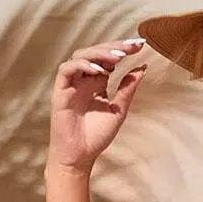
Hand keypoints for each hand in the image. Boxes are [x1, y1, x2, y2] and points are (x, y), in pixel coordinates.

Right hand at [47, 38, 148, 174]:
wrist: (80, 156)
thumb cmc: (96, 137)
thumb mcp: (118, 110)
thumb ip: (128, 89)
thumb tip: (142, 67)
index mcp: (97, 82)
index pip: (109, 59)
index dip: (123, 49)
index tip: (140, 45)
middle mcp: (84, 79)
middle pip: (96, 52)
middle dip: (114, 47)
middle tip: (131, 46)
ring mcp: (71, 83)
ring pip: (81, 55)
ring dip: (99, 53)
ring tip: (117, 58)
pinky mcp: (60, 90)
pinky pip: (67, 69)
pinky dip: (82, 65)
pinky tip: (99, 70)